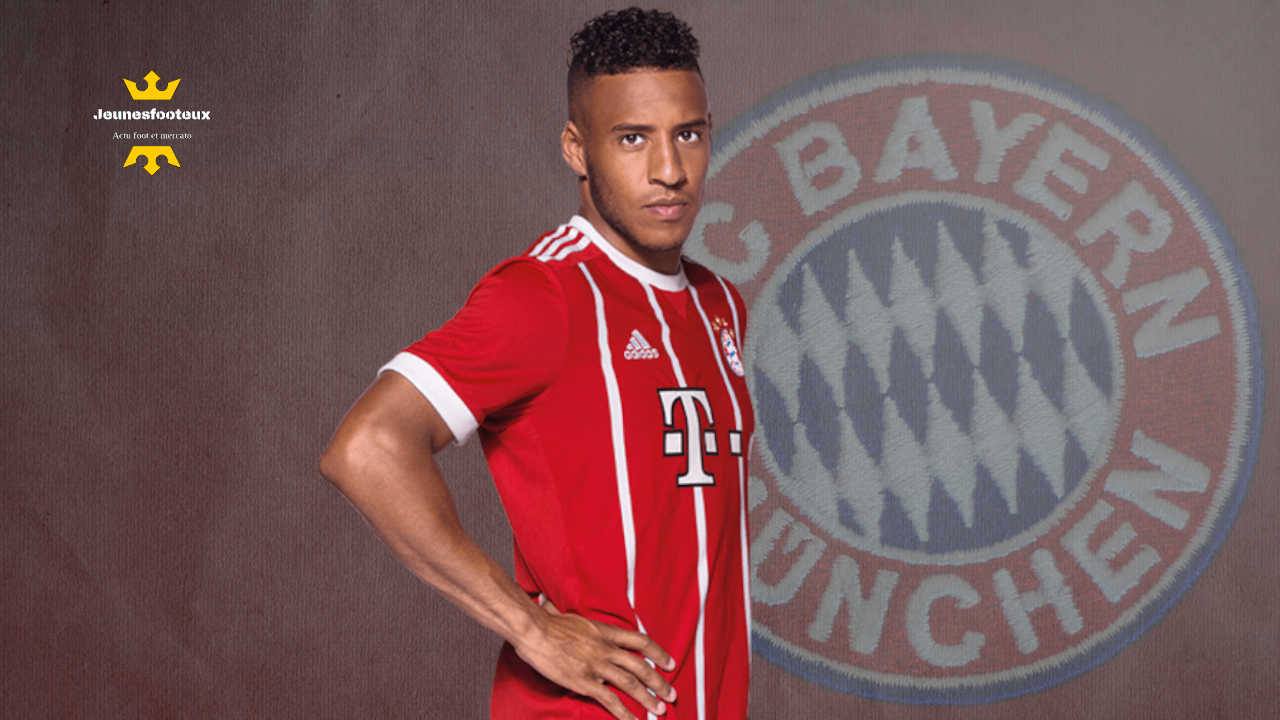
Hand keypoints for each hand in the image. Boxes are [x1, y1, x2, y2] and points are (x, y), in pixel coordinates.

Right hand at [513, 598, 678, 719]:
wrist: (535, 631)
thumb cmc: (546, 623)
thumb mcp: (566, 615)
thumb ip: (569, 614)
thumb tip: (552, 604)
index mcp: (605, 632)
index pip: (640, 641)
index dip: (658, 653)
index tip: (670, 663)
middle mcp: (606, 649)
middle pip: (641, 666)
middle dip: (659, 682)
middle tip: (671, 694)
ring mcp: (597, 666)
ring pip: (630, 684)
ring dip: (648, 699)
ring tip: (660, 710)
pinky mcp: (585, 682)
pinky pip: (610, 700)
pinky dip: (624, 713)